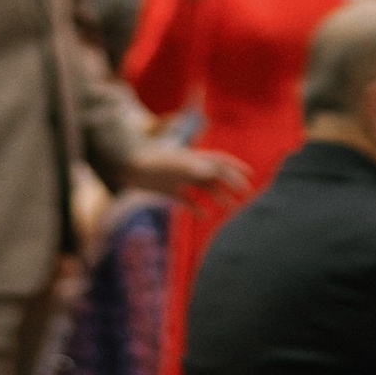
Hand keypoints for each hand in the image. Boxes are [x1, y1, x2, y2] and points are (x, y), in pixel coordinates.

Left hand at [121, 138, 249, 205]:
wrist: (126, 165)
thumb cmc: (150, 162)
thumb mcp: (172, 165)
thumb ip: (191, 167)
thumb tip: (211, 171)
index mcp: (194, 159)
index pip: (220, 162)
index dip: (235, 168)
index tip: (249, 177)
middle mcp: (189, 168)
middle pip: (215, 175)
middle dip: (231, 184)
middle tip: (244, 196)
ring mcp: (179, 179)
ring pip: (204, 188)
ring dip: (218, 195)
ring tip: (230, 207)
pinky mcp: (168, 190)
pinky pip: (187, 199)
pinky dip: (197, 207)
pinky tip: (203, 215)